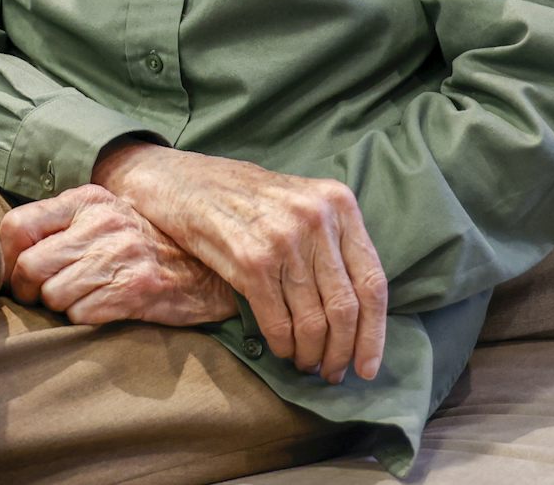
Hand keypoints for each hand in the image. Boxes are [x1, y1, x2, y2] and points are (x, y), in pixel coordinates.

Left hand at [0, 183, 239, 326]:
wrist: (210, 266)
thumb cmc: (149, 243)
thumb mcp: (108, 214)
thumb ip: (66, 223)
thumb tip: (12, 249)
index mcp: (88, 200)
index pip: (18, 225)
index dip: (9, 256)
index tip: (18, 273)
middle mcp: (101, 223)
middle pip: (30, 267)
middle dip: (29, 290)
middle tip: (42, 297)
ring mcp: (119, 256)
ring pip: (53, 296)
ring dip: (61, 306)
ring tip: (82, 298)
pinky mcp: (135, 289)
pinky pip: (81, 315)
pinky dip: (85, 318)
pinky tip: (104, 308)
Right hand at [92, 142, 387, 384]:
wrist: (179, 179)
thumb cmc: (239, 195)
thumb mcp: (298, 200)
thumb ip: (329, 240)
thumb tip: (355, 310)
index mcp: (338, 202)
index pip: (372, 281)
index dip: (374, 333)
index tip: (367, 366)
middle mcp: (316, 218)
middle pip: (346, 307)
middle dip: (342, 351)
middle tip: (333, 373)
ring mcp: (284, 239)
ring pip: (313, 320)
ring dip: (310, 354)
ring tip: (305, 364)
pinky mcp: (251, 261)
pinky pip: (278, 320)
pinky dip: (282, 345)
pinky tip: (280, 351)